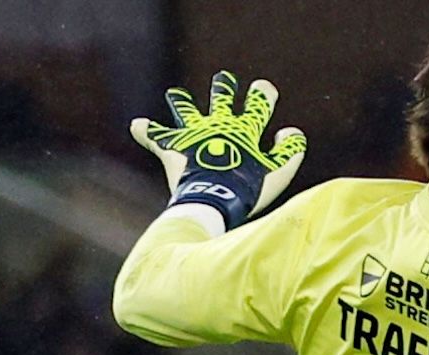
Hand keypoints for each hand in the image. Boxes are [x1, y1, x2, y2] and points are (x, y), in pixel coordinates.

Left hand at [130, 71, 306, 230]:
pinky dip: (146, 130)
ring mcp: (194, 134)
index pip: (258, 104)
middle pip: (221, 98)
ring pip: (186, 110)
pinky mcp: (173, 148)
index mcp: (245, 130)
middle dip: (224, 88)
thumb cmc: (249, 190)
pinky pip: (155, 136)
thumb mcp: (280, 172)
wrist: (214, 200)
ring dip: (182, 101)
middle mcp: (218, 126)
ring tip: (175, 94)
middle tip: (224, 79)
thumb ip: (290, 150)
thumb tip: (291, 130)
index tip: (263, 88)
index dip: (263, 94)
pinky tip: (137, 124)